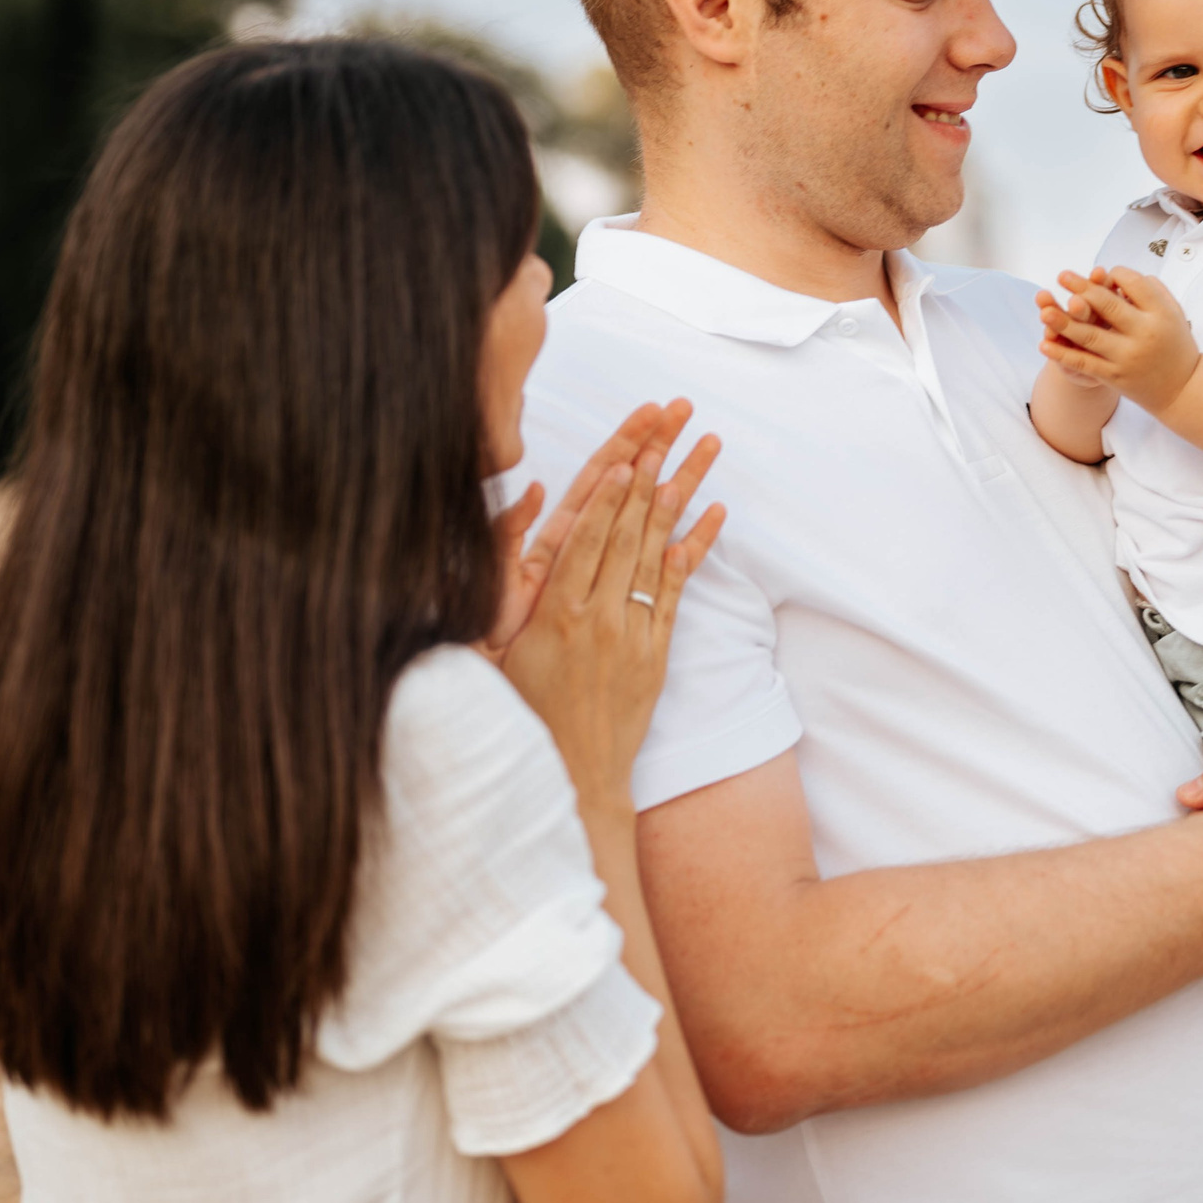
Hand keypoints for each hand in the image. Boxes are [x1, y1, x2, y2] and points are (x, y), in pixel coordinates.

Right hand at [502, 425, 725, 808]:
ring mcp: (633, 635)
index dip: (609, 495)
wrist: (572, 778)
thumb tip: (516, 518)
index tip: (628, 456)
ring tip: (705, 448)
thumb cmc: (518, 713)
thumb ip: (498, 585)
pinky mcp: (656, 653)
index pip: (586, 540)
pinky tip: (715, 512)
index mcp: (554, 614)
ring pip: (659, 552)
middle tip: (673, 424)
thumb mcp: (487, 651)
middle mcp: (599, 618)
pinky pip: (679, 590)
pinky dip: (698, 547)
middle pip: (628, 533)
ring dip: (683, 494)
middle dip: (651, 472)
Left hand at [1035, 267, 1199, 413]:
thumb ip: (1152, 290)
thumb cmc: (1175, 344)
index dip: (1115, 274)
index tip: (1103, 274)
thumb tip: (1120, 274)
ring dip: (1063, 322)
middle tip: (1062, 275)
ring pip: (1090, 335)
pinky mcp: (1114, 376)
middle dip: (1082, 288)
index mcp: (1160, 313)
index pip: (1133, 283)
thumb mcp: (1174, 312)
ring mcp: (1127, 357)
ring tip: (1044, 309)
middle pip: (1107, 305)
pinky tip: (1044, 344)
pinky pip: (1084, 363)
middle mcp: (1144, 333)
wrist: (1183, 389)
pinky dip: (1063, 354)